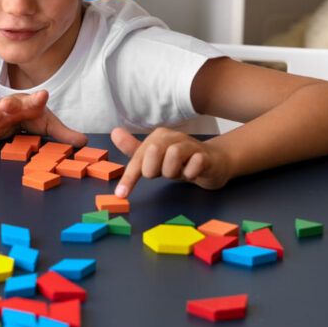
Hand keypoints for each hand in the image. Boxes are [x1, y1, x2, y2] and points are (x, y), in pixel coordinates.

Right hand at [0, 90, 87, 155]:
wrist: (17, 114)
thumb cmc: (33, 116)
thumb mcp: (50, 126)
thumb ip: (65, 134)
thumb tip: (84, 143)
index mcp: (30, 104)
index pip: (36, 100)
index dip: (39, 98)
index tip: (44, 95)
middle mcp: (12, 107)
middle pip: (9, 105)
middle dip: (7, 105)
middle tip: (5, 105)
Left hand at [110, 127, 231, 196]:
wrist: (213, 162)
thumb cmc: (180, 161)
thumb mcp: (155, 159)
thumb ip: (134, 149)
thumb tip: (114, 132)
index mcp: (157, 137)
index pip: (138, 157)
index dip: (130, 177)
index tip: (121, 194)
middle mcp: (173, 137)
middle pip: (153, 152)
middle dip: (154, 170)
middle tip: (163, 174)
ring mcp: (191, 145)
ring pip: (174, 155)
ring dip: (173, 171)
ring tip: (178, 173)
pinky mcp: (206, 155)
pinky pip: (195, 163)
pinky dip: (191, 172)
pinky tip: (192, 173)